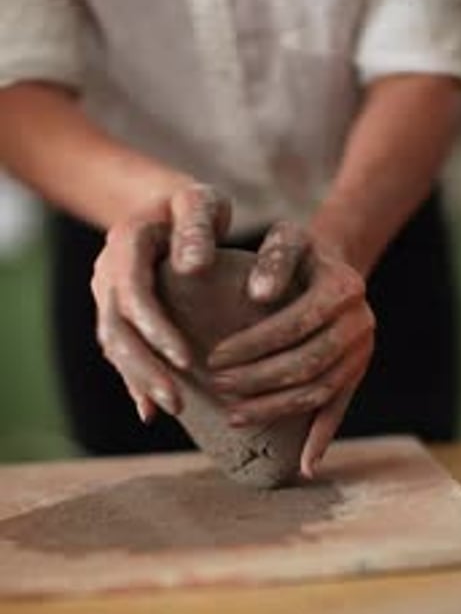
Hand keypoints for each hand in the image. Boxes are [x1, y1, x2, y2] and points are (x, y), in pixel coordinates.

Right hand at [91, 182, 230, 421]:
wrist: (163, 206)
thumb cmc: (191, 205)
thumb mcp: (199, 202)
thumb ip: (197, 226)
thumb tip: (191, 268)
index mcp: (126, 244)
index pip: (133, 293)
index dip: (156, 329)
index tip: (187, 359)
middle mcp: (108, 272)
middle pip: (117, 328)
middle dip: (146, 369)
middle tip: (179, 403)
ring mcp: (107, 295)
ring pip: (114, 345)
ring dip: (140, 380)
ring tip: (174, 409)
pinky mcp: (116, 313)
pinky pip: (118, 351)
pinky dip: (133, 381)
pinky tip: (150, 411)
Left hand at [208, 221, 374, 477]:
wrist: (333, 267)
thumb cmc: (299, 252)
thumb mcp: (287, 237)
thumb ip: (274, 258)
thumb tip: (258, 296)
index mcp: (344, 289)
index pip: (296, 323)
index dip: (254, 344)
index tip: (213, 357)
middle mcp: (360, 324)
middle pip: (307, 362)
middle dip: (258, 379)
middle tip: (216, 386)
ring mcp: (362, 354)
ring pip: (318, 391)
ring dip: (275, 409)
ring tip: (232, 417)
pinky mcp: (357, 375)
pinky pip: (339, 410)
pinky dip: (321, 439)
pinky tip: (304, 467)